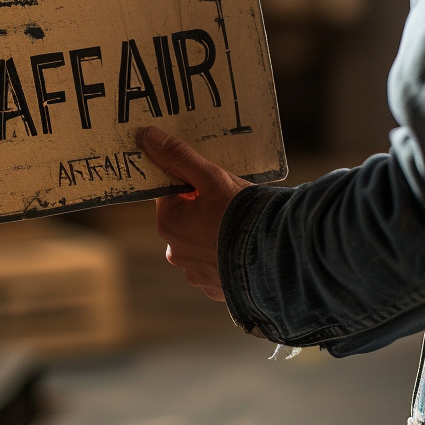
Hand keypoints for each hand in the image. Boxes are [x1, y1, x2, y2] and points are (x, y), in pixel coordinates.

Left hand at [139, 126, 249, 299]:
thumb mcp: (212, 178)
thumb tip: (147, 136)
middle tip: (232, 204)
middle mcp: (176, 252)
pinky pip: (217, 266)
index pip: (172, 194)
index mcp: (169, 224)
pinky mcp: (216, 289)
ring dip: (215, 236)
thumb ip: (180, 157)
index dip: (193, 185)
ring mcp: (196, 274)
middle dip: (204, 210)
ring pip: (201, 244)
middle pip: (186, 220)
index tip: (214, 184)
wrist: (277, 254)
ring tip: (242, 227)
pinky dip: (227, 257)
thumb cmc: (242, 213)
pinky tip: (245, 249)